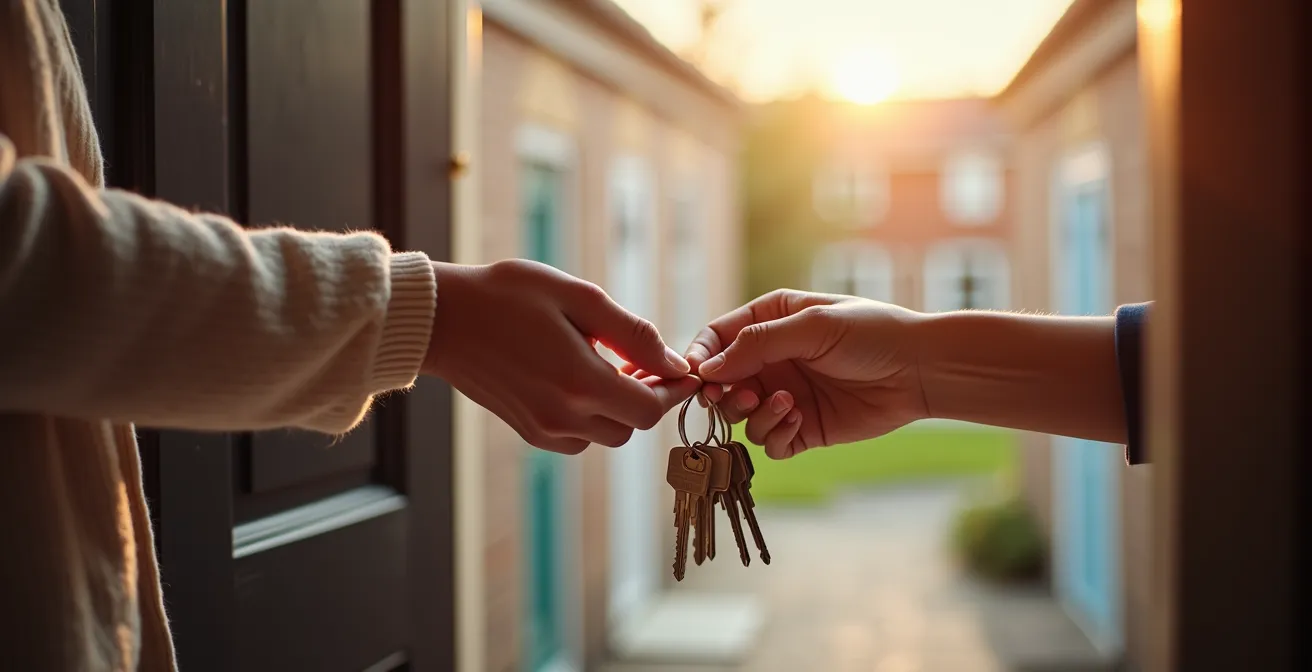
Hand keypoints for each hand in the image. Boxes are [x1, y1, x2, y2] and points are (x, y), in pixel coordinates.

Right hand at [423, 259, 699, 453]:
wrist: (443, 319)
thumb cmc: (507, 296)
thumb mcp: (578, 297)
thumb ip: (633, 335)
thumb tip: (676, 364)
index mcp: (579, 383)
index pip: (650, 409)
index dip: (673, 390)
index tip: (681, 369)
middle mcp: (563, 417)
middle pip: (631, 427)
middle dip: (645, 398)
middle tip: (638, 361)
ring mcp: (542, 429)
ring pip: (606, 436)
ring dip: (616, 409)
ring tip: (605, 366)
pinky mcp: (527, 431)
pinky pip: (576, 438)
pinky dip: (589, 418)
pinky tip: (576, 380)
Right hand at [684, 290, 928, 458]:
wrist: (920, 371)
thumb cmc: (872, 334)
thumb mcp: (812, 326)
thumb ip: (757, 344)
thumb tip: (707, 369)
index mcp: (769, 322)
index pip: (716, 338)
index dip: (700, 357)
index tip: (697, 377)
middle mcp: (772, 360)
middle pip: (720, 382)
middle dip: (723, 394)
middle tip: (741, 396)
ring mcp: (785, 395)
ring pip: (741, 416)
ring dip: (755, 415)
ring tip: (787, 405)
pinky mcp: (803, 428)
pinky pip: (769, 443)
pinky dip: (776, 436)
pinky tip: (800, 421)